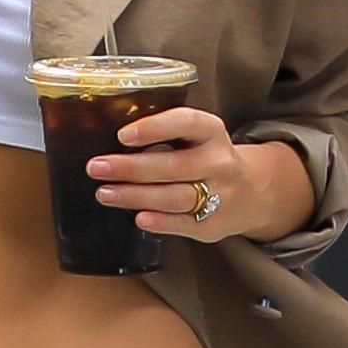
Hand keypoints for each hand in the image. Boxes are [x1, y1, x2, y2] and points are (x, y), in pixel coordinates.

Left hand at [93, 103, 297, 244]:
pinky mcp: (212, 224)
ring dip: (136, 196)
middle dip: (130, 167)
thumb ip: (163, 137)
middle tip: (96, 167)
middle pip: (173, 165)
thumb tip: (108, 142)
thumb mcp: (194, 139)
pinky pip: (183, 223)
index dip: (154, 128)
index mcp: (212, 133)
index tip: (122, 135)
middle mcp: (219, 162)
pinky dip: (159, 222)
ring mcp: (220, 195)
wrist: (251, 193)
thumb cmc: (204, 159)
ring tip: (104, 193)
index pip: (186, 123)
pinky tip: (137, 217)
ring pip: (175, 196)